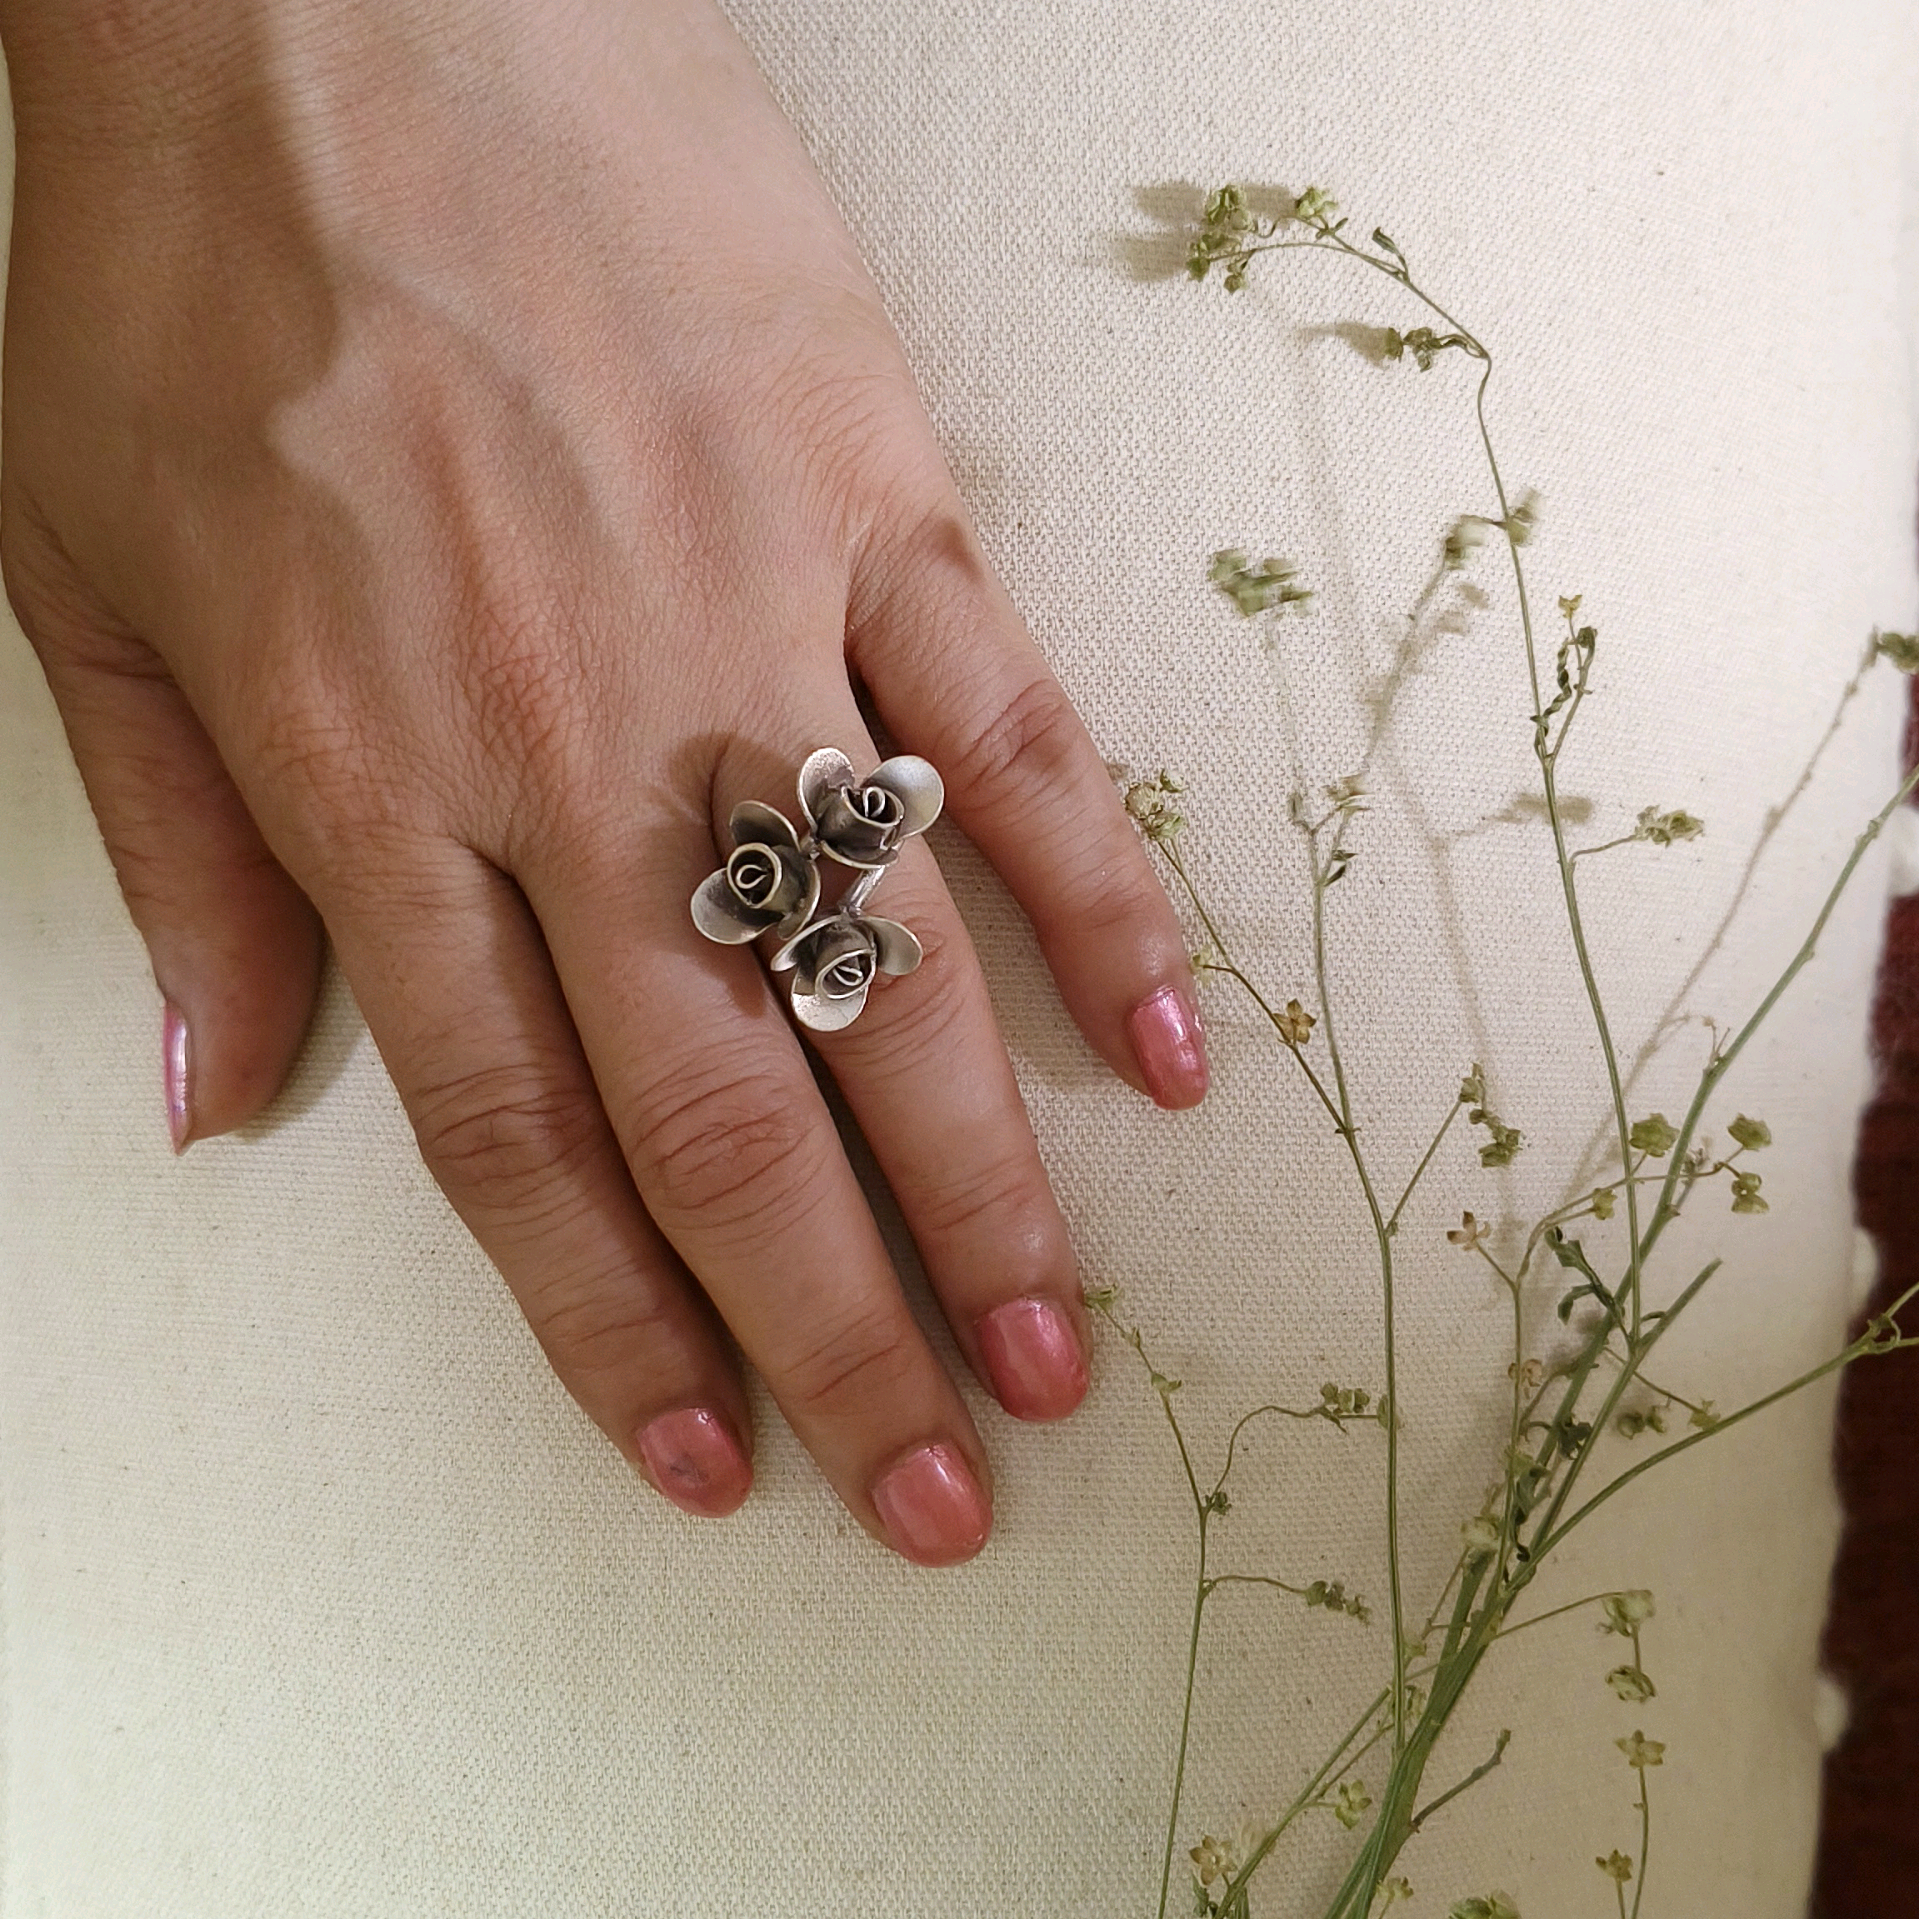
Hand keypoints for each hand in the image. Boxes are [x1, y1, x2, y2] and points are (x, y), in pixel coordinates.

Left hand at [0, 0, 1207, 1562]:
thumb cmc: (178, 262)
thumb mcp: (82, 572)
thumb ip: (175, 857)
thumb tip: (216, 1098)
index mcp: (373, 779)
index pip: (519, 1138)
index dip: (622, 1325)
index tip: (722, 1459)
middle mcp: (579, 746)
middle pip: (731, 1105)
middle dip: (838, 1329)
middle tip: (942, 1486)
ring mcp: (752, 617)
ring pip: (891, 961)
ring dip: (983, 1180)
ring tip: (1055, 1346)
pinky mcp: (876, 491)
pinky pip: (1010, 731)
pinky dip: (1096, 891)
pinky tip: (1164, 1040)